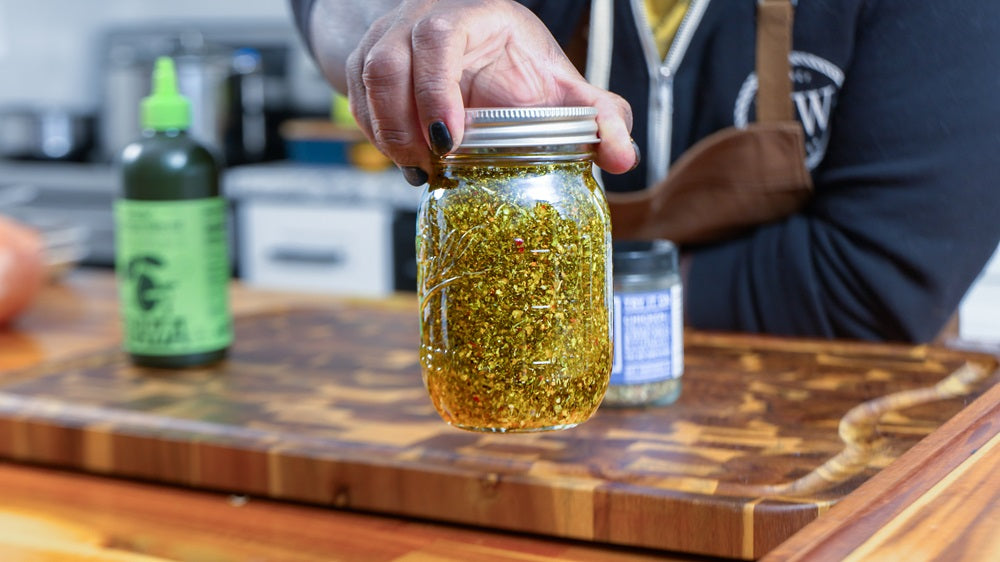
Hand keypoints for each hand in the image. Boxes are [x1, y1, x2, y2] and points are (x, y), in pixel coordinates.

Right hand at [343, 0, 636, 183]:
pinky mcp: (365, 62)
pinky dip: (374, 134)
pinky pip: (354, 97)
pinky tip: (404, 161)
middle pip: (388, 61)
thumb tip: (624, 157)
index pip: (440, 36)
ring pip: (365, 80)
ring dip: (386, 133)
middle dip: (403, 124)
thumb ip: (597, 116)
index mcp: (473, 15)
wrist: (469, 47)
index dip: (435, 88)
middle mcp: (421, 19)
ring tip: (417, 170)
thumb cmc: (517, 66)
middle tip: (429, 166)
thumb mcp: (561, 85)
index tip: (447, 139)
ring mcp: (388, 38)